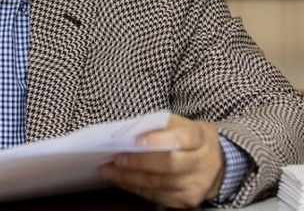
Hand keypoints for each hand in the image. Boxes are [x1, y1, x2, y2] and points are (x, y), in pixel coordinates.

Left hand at [99, 114, 223, 207]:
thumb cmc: (189, 138)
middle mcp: (203, 162)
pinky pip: (159, 196)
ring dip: (130, 178)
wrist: (215, 162)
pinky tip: (122, 181)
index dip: (158, 140)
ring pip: (160, 184)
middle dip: (138, 162)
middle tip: (116, 158)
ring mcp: (197, 184)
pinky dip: (137, 188)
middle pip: (169, 164)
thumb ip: (159, 125)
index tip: (136, 140)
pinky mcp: (188, 200)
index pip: (182, 138)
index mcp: (201, 137)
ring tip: (108, 171)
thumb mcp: (181, 124)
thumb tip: (129, 132)